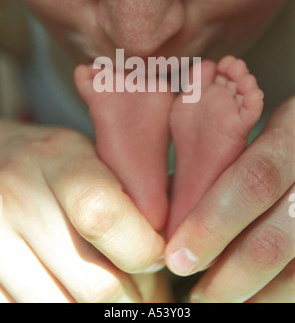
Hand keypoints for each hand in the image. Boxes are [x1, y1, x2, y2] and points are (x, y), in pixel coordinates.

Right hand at [0, 120, 164, 302]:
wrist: (2, 160)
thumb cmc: (57, 165)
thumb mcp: (92, 156)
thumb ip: (129, 193)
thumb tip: (168, 252)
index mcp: (55, 159)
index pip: (103, 215)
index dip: (142, 249)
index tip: (157, 256)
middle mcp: (17, 198)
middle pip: (95, 283)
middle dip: (135, 297)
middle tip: (146, 288)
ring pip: (67, 310)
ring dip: (104, 311)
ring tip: (115, 289)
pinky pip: (30, 314)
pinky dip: (67, 310)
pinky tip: (77, 293)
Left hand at [165, 96, 294, 302]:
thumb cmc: (264, 130)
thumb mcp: (248, 124)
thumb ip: (217, 156)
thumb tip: (171, 208)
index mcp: (292, 133)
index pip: (254, 180)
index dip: (211, 224)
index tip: (176, 253)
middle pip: (274, 238)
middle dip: (227, 273)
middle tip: (195, 290)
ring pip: (294, 270)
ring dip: (250, 293)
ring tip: (212, 296)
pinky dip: (274, 294)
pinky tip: (248, 297)